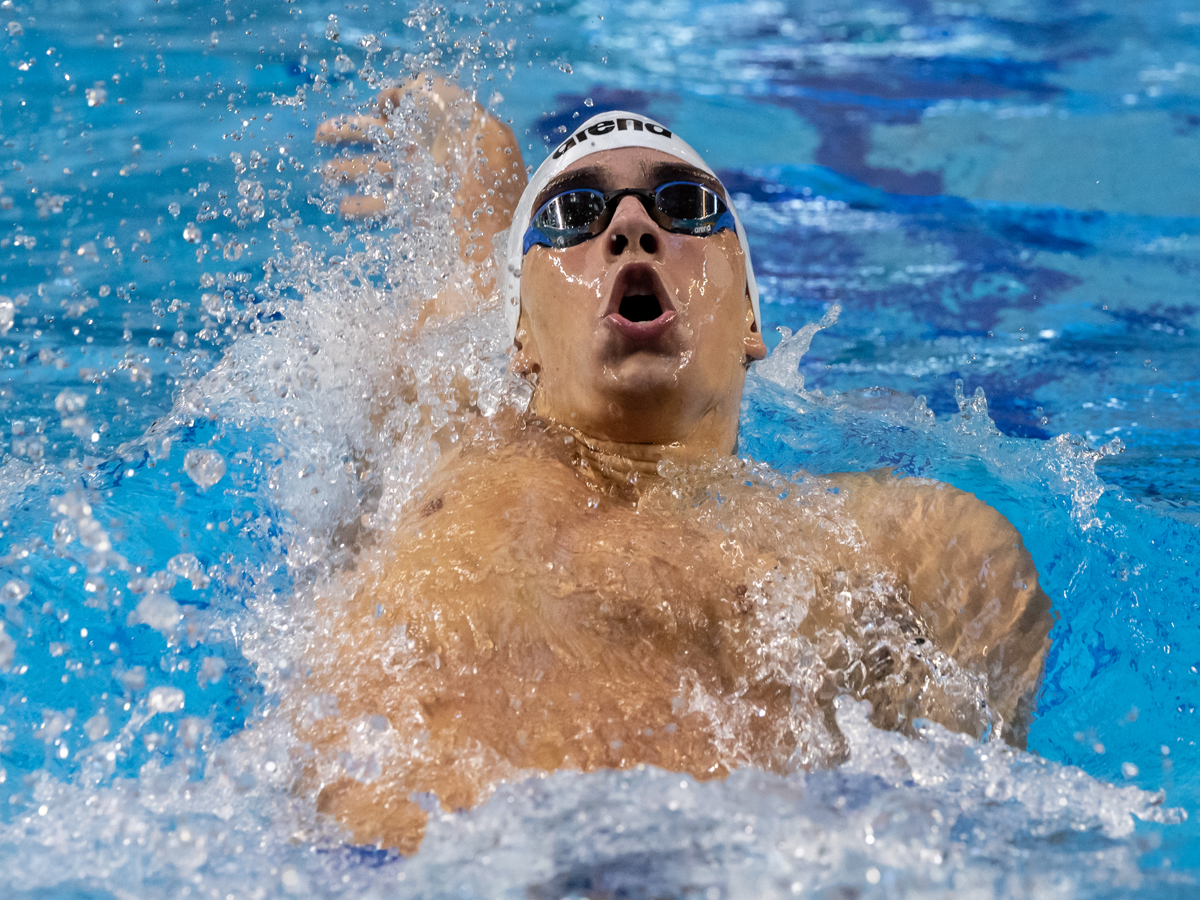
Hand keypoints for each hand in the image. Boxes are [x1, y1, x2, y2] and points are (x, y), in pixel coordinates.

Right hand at [315, 75, 474, 218]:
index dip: (389, 102)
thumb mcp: (464, 112)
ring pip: (377, 170)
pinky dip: (362, 205)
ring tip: (325, 171)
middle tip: (320, 133)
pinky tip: (342, 205)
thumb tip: (402, 89)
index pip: (407, 110)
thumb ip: (432, 91)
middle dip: (350, 133)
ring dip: (349, 168)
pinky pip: (385, 206)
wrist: (495, 216)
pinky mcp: (418, 212)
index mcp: (438, 127)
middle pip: (382, 138)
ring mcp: (421, 183)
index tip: (376, 103)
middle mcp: (427, 153)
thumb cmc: (482, 160)